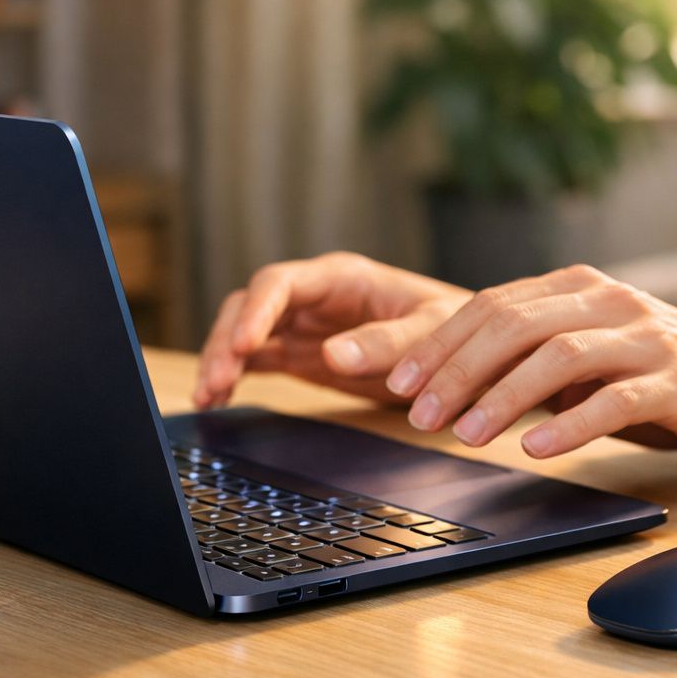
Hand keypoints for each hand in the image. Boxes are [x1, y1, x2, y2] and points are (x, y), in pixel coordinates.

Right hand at [194, 252, 470, 407]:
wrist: (469, 350)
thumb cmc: (457, 327)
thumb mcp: (431, 330)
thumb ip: (388, 342)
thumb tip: (333, 354)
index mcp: (341, 278)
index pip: (280, 283)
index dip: (256, 312)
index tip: (242, 345)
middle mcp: (314, 298)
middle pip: (250, 308)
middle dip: (227, 341)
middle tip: (215, 380)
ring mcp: (304, 325)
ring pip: (244, 334)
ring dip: (221, 360)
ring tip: (207, 396)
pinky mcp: (301, 354)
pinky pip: (255, 360)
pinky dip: (233, 376)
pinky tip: (216, 399)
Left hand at [382, 265, 676, 462]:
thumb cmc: (653, 369)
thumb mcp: (588, 350)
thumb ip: (531, 353)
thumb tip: (447, 383)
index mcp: (578, 286)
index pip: (493, 304)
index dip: (441, 344)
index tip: (400, 383)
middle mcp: (609, 301)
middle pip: (516, 325)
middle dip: (458, 370)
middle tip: (421, 415)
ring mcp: (646, 337)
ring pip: (559, 357)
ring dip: (503, 398)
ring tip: (466, 436)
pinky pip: (616, 399)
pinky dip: (571, 425)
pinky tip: (538, 448)